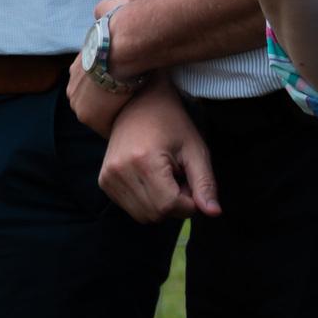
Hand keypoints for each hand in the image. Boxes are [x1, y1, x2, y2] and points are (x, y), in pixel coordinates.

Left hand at [67, 0, 143, 134]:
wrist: (122, 46)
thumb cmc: (122, 27)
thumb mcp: (109, 12)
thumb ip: (104, 9)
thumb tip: (102, 7)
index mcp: (77, 65)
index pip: (93, 80)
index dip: (112, 81)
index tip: (128, 81)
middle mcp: (72, 85)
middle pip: (94, 99)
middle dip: (110, 100)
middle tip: (133, 98)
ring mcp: (77, 102)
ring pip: (99, 113)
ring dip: (114, 113)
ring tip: (136, 110)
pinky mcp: (87, 116)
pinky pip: (106, 126)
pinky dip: (118, 123)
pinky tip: (134, 117)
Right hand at [98, 86, 219, 223]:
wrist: (139, 101)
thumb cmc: (172, 122)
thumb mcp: (195, 149)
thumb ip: (205, 183)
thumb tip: (214, 213)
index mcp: (144, 161)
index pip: (169, 206)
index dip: (188, 202)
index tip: (193, 183)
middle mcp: (120, 171)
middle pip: (156, 214)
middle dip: (175, 204)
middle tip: (180, 177)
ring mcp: (108, 177)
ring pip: (143, 215)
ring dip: (160, 204)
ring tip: (166, 176)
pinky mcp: (104, 181)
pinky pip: (130, 208)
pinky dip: (146, 201)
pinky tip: (152, 178)